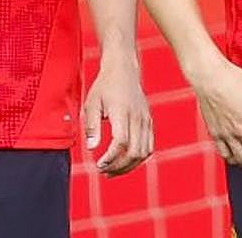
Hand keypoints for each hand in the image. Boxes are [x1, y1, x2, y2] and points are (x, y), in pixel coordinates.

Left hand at [83, 56, 152, 175]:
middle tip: (104, 171)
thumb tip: (92, 148)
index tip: (99, 164)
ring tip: (113, 170)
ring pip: (144, 152)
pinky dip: (139, 158)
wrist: (123, 69)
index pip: (121, 142)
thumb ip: (92, 126)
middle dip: (119, 167)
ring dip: (129, 166)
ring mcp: (146, 120)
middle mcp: (137, 117)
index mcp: (122, 112)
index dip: (111, 158)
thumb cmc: (104, 86)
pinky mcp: (149, 121)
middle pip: (135, 152)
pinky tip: (125, 161)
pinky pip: (149, 146)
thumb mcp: (92, 103)